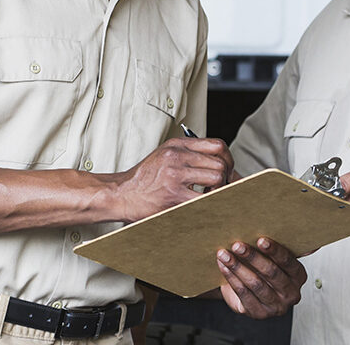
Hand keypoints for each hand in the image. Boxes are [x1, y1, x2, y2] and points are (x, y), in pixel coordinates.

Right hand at [113, 137, 231, 220]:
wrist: (121, 193)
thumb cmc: (143, 179)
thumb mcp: (164, 156)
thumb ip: (189, 156)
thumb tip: (220, 165)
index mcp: (177, 145)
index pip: (217, 145)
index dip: (228, 159)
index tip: (227, 170)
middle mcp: (177, 156)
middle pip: (220, 162)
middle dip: (225, 178)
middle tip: (219, 188)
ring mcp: (175, 175)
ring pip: (216, 179)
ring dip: (218, 190)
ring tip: (208, 196)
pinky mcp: (173, 195)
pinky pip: (204, 198)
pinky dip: (208, 203)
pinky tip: (201, 205)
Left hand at [216, 237, 306, 318]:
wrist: (248, 292)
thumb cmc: (262, 270)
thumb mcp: (274, 258)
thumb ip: (282, 245)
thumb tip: (296, 230)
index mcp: (298, 276)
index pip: (289, 262)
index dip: (275, 251)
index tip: (260, 239)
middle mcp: (291, 293)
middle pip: (271, 273)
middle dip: (252, 257)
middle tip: (237, 245)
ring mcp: (275, 306)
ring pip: (255, 284)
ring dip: (237, 267)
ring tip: (224, 254)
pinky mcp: (259, 313)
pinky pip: (244, 294)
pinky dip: (231, 278)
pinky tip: (223, 266)